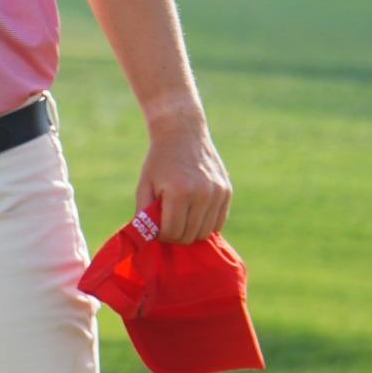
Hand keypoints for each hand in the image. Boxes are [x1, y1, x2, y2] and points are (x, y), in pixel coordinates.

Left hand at [134, 113, 231, 243]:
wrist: (182, 133)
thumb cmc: (159, 161)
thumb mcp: (145, 185)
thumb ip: (144, 213)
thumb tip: (149, 239)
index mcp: (179, 192)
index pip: (171, 232)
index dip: (161, 235)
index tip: (155, 226)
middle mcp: (202, 194)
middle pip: (189, 236)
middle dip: (175, 235)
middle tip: (167, 223)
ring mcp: (217, 193)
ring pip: (205, 233)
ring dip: (190, 231)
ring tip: (180, 218)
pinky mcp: (227, 192)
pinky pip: (218, 222)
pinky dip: (205, 224)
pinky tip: (193, 213)